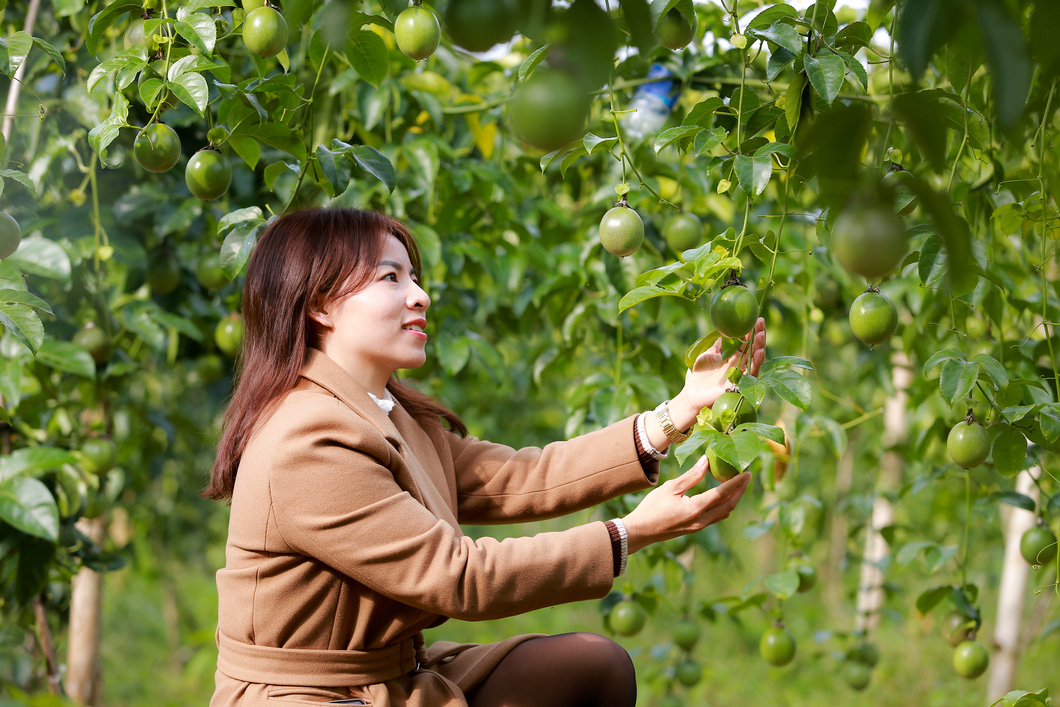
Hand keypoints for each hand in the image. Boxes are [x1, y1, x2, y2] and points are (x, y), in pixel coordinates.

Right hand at [622, 456, 749, 553]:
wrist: (641, 531)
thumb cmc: (652, 507)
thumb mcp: (670, 488)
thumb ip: (691, 476)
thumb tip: (706, 461)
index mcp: (695, 508)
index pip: (722, 493)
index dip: (736, 483)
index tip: (747, 473)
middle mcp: (701, 520)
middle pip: (729, 505)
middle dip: (740, 491)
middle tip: (746, 477)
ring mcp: (699, 526)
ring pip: (724, 513)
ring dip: (733, 499)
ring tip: (736, 485)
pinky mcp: (695, 528)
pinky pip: (716, 517)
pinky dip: (723, 506)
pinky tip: (721, 497)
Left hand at [679, 317, 765, 414]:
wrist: (692, 393)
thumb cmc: (698, 374)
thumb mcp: (706, 354)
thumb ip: (716, 345)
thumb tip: (724, 331)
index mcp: (732, 355)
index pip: (744, 340)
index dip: (750, 330)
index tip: (754, 318)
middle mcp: (739, 363)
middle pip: (753, 347)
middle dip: (758, 334)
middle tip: (761, 322)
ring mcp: (741, 373)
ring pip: (755, 358)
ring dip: (759, 346)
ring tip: (761, 334)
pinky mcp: (741, 383)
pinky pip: (752, 372)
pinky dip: (756, 362)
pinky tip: (759, 352)